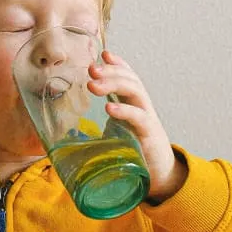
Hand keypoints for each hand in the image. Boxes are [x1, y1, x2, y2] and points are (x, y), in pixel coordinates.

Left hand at [88, 51, 186, 201]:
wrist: (160, 176)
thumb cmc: (135, 154)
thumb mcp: (115, 135)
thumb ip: (102, 127)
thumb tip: (71, 132)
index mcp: (133, 105)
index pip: (128, 77)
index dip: (117, 64)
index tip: (102, 54)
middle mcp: (142, 108)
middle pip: (129, 80)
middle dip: (110, 71)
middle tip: (90, 69)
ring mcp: (147, 120)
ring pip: (135, 92)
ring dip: (114, 84)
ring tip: (93, 84)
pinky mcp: (149, 136)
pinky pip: (139, 118)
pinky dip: (124, 111)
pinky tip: (109, 108)